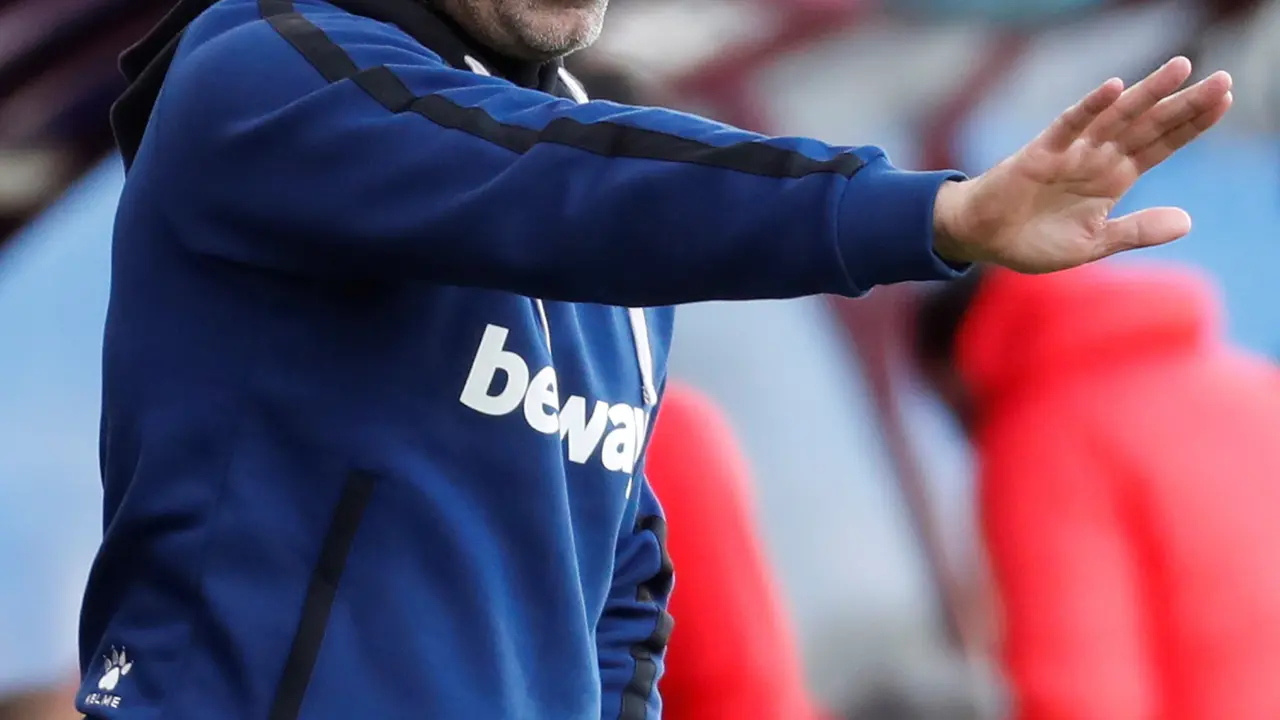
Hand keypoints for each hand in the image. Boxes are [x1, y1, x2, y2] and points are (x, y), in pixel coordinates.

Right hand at [932, 57, 1232, 272]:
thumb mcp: (1092, 244)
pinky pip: (1068, 126)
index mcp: (1113, 178)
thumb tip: (1188, 221)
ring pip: (1116, 118)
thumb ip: (1136, 231)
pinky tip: (1113, 88)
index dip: (1191, 125)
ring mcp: (1070, 153)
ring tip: (1180, 68)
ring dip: (1146, 94)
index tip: (1225, 101)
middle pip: (1148, 125)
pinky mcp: (1039, 154)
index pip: (1161, 145)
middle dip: (1184, 104)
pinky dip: (1089, 107)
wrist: (982, 239)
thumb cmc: (1033, 240)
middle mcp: (1097, 158)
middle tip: (1222, 80)